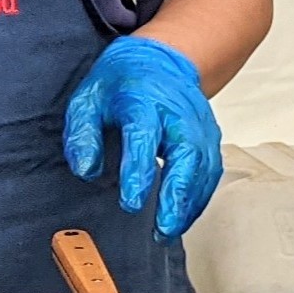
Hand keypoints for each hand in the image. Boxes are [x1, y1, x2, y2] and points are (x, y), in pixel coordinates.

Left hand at [62, 36, 222, 241]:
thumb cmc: (121, 83)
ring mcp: (200, 126)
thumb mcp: (88, 99)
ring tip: (168, 232)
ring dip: (189, 204)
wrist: (161, 61)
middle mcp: (178, 114)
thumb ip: (82, 134)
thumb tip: (86, 171)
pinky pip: (210, 172)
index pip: (144, 138)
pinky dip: (198, 198)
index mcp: (143, 101)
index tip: (130, 203)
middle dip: (176, 196)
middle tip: (162, 229)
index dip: (138, 173)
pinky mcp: (210, 138)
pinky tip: (183, 217)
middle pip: (186, 156)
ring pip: (204, 168)